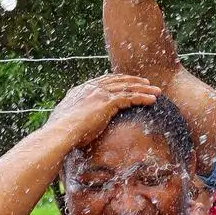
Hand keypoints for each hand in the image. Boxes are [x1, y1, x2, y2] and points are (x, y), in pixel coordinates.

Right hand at [46, 74, 160, 149]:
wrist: (59, 133)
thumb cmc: (59, 134)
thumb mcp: (65, 123)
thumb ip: (72, 120)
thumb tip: (71, 128)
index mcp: (80, 90)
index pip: (102, 81)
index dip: (117, 81)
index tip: (126, 82)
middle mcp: (90, 88)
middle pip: (117, 80)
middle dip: (133, 81)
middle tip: (146, 82)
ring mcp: (99, 93)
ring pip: (127, 87)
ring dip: (143, 88)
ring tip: (156, 91)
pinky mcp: (107, 102)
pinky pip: (130, 97)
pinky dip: (143, 97)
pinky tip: (153, 100)